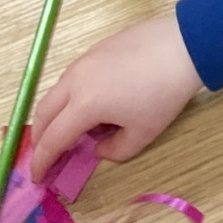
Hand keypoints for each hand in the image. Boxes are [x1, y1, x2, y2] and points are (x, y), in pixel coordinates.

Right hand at [30, 14, 202, 179]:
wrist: (185, 45)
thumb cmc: (164, 93)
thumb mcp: (142, 134)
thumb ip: (114, 150)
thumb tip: (98, 147)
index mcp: (84, 104)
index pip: (52, 139)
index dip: (41, 161)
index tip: (37, 177)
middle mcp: (76, 79)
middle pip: (44, 112)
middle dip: (40, 137)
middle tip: (46, 155)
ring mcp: (86, 58)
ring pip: (57, 90)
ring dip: (55, 113)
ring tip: (69, 130)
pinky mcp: (97, 46)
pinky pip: (73, 75)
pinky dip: (69, 94)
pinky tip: (90, 102)